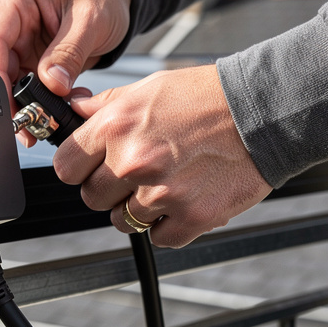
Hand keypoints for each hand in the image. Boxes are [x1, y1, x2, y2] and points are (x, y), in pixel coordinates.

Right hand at [0, 0, 130, 106]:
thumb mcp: (91, 21)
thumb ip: (69, 53)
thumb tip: (52, 83)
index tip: (7, 103)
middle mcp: (5, 19)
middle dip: (8, 98)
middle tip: (30, 122)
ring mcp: (12, 41)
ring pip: (3, 83)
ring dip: (23, 104)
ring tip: (49, 117)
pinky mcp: (23, 60)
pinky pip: (20, 89)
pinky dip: (36, 102)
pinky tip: (56, 105)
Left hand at [53, 65, 271, 247]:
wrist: (261, 114)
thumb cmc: (206, 98)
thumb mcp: (148, 88)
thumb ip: (105, 106)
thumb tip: (73, 111)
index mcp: (115, 128)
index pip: (66, 167)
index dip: (79, 167)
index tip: (93, 166)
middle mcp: (132, 162)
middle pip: (92, 198)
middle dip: (110, 188)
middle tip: (138, 172)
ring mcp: (161, 194)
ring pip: (123, 221)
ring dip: (140, 207)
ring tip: (166, 182)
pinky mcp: (190, 218)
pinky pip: (158, 238)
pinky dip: (168, 225)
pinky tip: (183, 198)